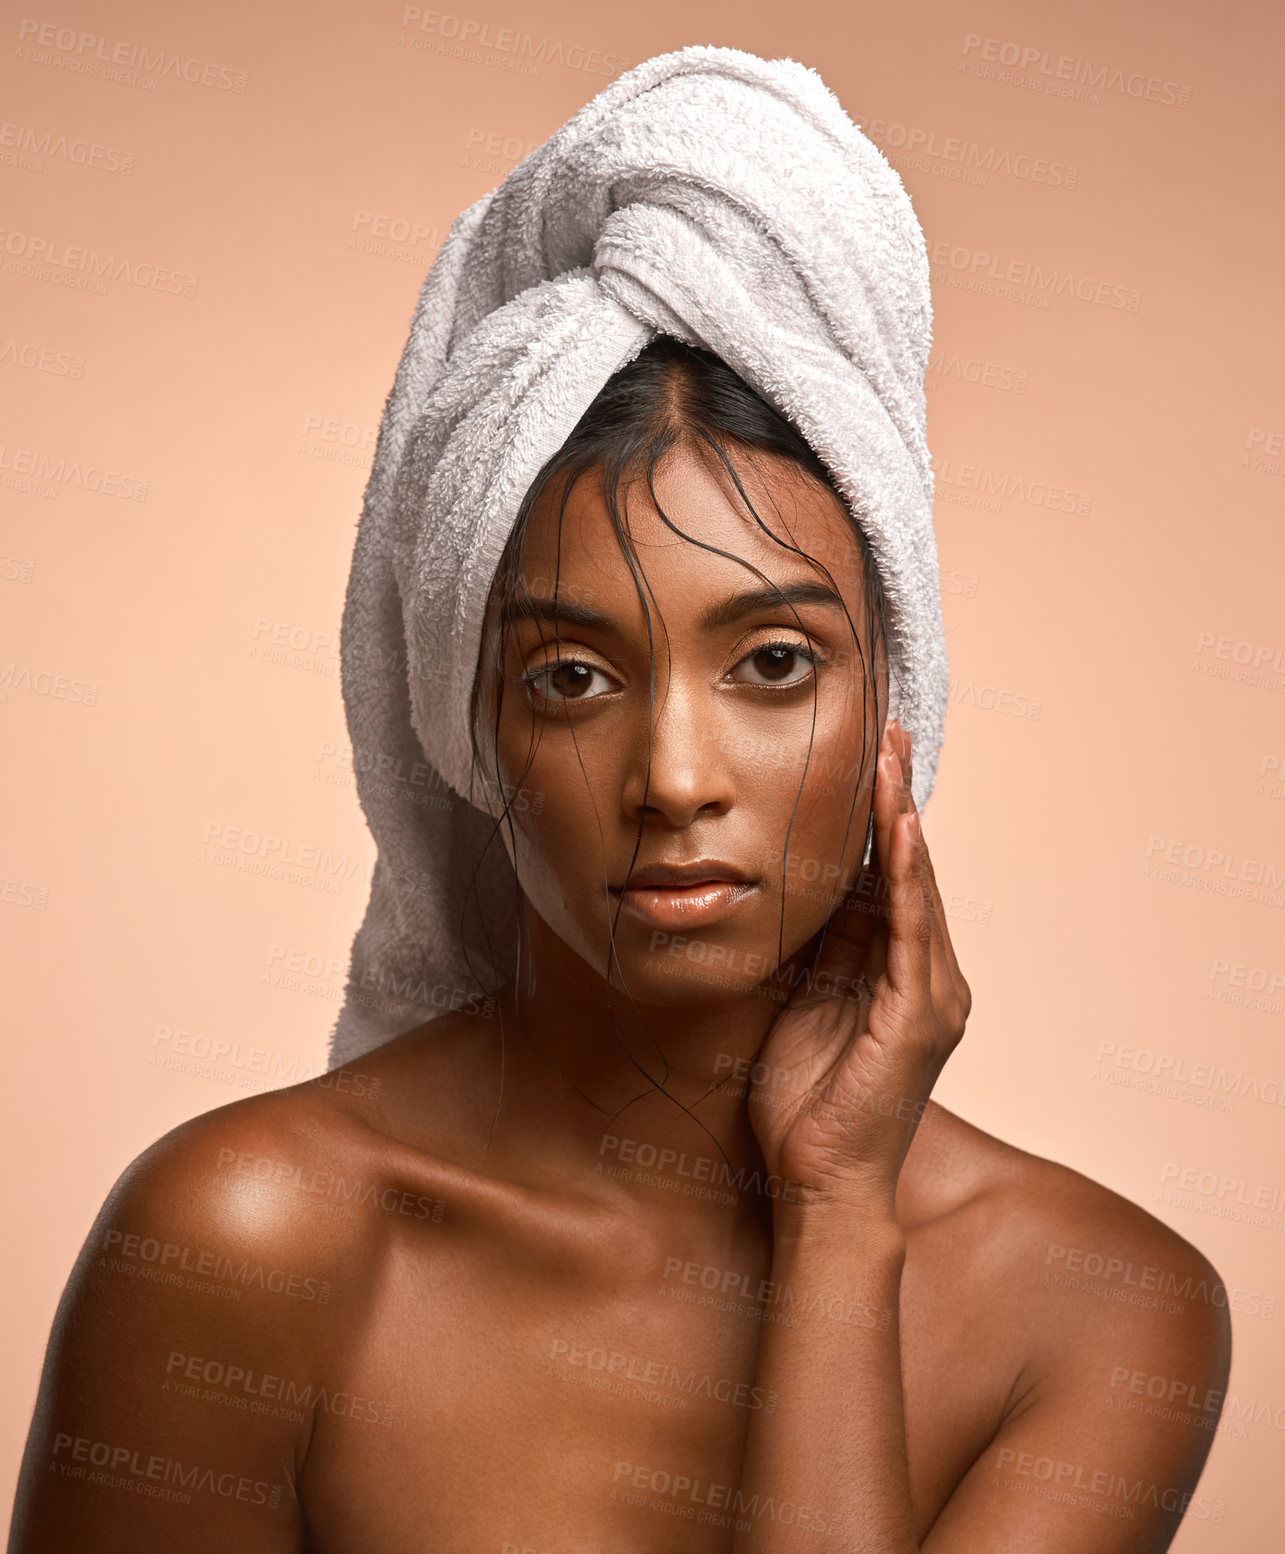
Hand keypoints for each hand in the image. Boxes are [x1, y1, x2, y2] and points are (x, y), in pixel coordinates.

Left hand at [747, 720, 970, 1218]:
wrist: (815, 1183)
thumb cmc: (803, 1104)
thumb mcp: (801, 1003)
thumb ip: (816, 951)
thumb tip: (799, 889)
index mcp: (897, 974)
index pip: (890, 879)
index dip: (881, 817)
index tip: (869, 757)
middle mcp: (928, 976)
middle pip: (911, 870)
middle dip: (898, 799)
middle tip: (888, 731)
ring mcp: (933, 994)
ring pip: (917, 887)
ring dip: (904, 818)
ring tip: (892, 756)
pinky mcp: (923, 1013)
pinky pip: (913, 927)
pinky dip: (908, 872)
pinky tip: (900, 824)